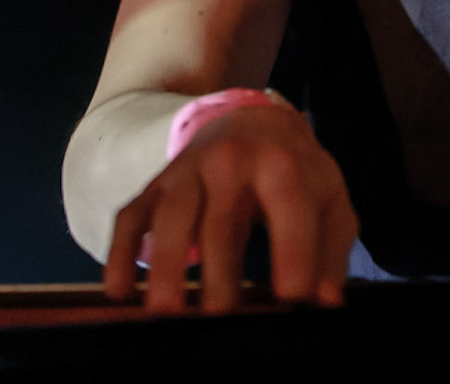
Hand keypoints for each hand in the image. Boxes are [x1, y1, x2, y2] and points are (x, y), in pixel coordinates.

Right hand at [102, 101, 356, 313]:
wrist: (252, 124)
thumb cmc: (298, 175)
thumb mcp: (329, 201)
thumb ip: (331, 250)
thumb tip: (325, 305)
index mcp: (282, 165)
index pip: (288, 211)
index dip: (292, 256)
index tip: (291, 302)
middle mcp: (230, 163)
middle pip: (221, 222)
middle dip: (220, 278)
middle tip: (222, 326)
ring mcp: (186, 173)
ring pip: (171, 218)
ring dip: (166, 267)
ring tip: (166, 315)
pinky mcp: (155, 187)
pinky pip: (131, 217)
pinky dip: (120, 252)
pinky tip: (119, 292)